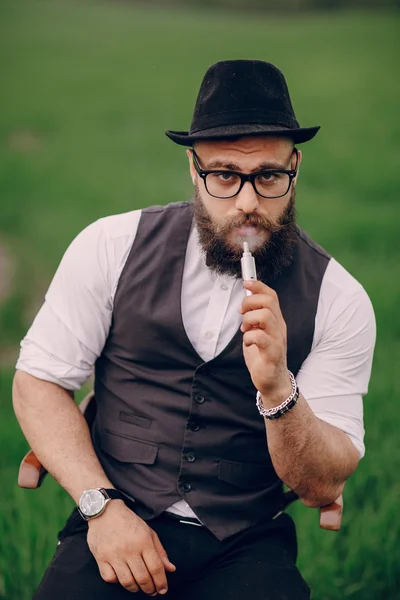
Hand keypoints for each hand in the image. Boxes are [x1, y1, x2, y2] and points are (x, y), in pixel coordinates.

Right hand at [87, 500, 175, 594]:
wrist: (105, 511)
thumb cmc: (128, 521)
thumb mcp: (148, 532)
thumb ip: (160, 551)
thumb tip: (170, 568)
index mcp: (143, 541)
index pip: (156, 568)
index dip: (161, 582)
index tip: (163, 589)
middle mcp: (129, 549)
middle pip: (143, 578)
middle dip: (150, 589)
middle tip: (152, 591)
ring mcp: (114, 554)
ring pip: (127, 582)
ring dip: (135, 588)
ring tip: (139, 587)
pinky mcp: (101, 558)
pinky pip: (110, 578)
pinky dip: (117, 581)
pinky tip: (122, 577)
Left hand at [240, 280, 291, 405]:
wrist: (272, 380)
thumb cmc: (262, 355)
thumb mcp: (257, 332)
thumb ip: (253, 318)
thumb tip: (245, 301)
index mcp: (276, 320)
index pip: (272, 296)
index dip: (258, 286)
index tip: (246, 283)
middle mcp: (279, 327)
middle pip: (268, 301)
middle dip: (250, 302)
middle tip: (242, 313)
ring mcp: (277, 339)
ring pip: (264, 316)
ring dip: (249, 320)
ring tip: (245, 329)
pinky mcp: (272, 353)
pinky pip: (260, 337)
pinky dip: (249, 337)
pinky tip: (247, 342)